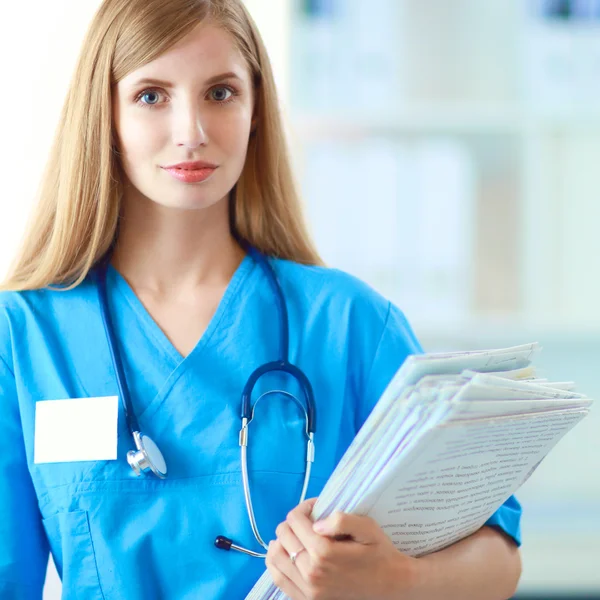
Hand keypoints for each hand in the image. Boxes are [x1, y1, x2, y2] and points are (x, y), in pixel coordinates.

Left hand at [265, 498, 422, 599]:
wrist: (390, 586)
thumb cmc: (379, 553)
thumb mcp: (367, 528)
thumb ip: (341, 520)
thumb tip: (316, 522)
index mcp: (324, 552)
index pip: (294, 520)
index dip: (303, 508)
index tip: (315, 508)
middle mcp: (311, 572)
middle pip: (283, 535)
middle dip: (293, 522)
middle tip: (309, 520)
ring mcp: (307, 589)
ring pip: (275, 556)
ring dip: (283, 540)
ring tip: (299, 536)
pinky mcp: (306, 599)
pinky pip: (278, 577)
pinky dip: (279, 561)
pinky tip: (292, 553)